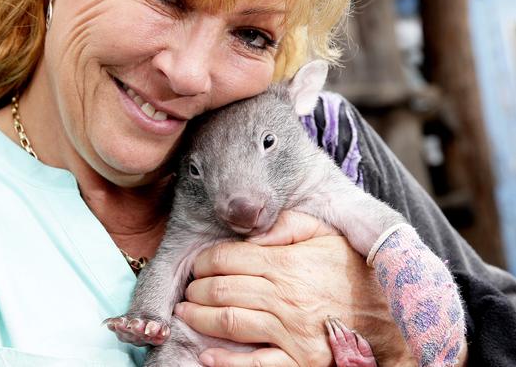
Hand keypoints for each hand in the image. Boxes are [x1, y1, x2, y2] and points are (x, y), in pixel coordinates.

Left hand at [175, 210, 414, 366]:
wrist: (392, 314)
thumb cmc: (353, 271)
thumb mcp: (325, 234)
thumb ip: (286, 226)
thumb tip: (250, 234)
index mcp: (286, 264)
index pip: (227, 259)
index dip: (204, 261)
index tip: (197, 264)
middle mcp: (283, 298)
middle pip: (221, 290)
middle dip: (196, 290)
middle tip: (188, 290)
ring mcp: (289, 332)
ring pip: (228, 323)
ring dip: (199, 319)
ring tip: (186, 314)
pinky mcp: (299, 360)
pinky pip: (254, 364)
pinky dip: (225, 361)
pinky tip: (207, 355)